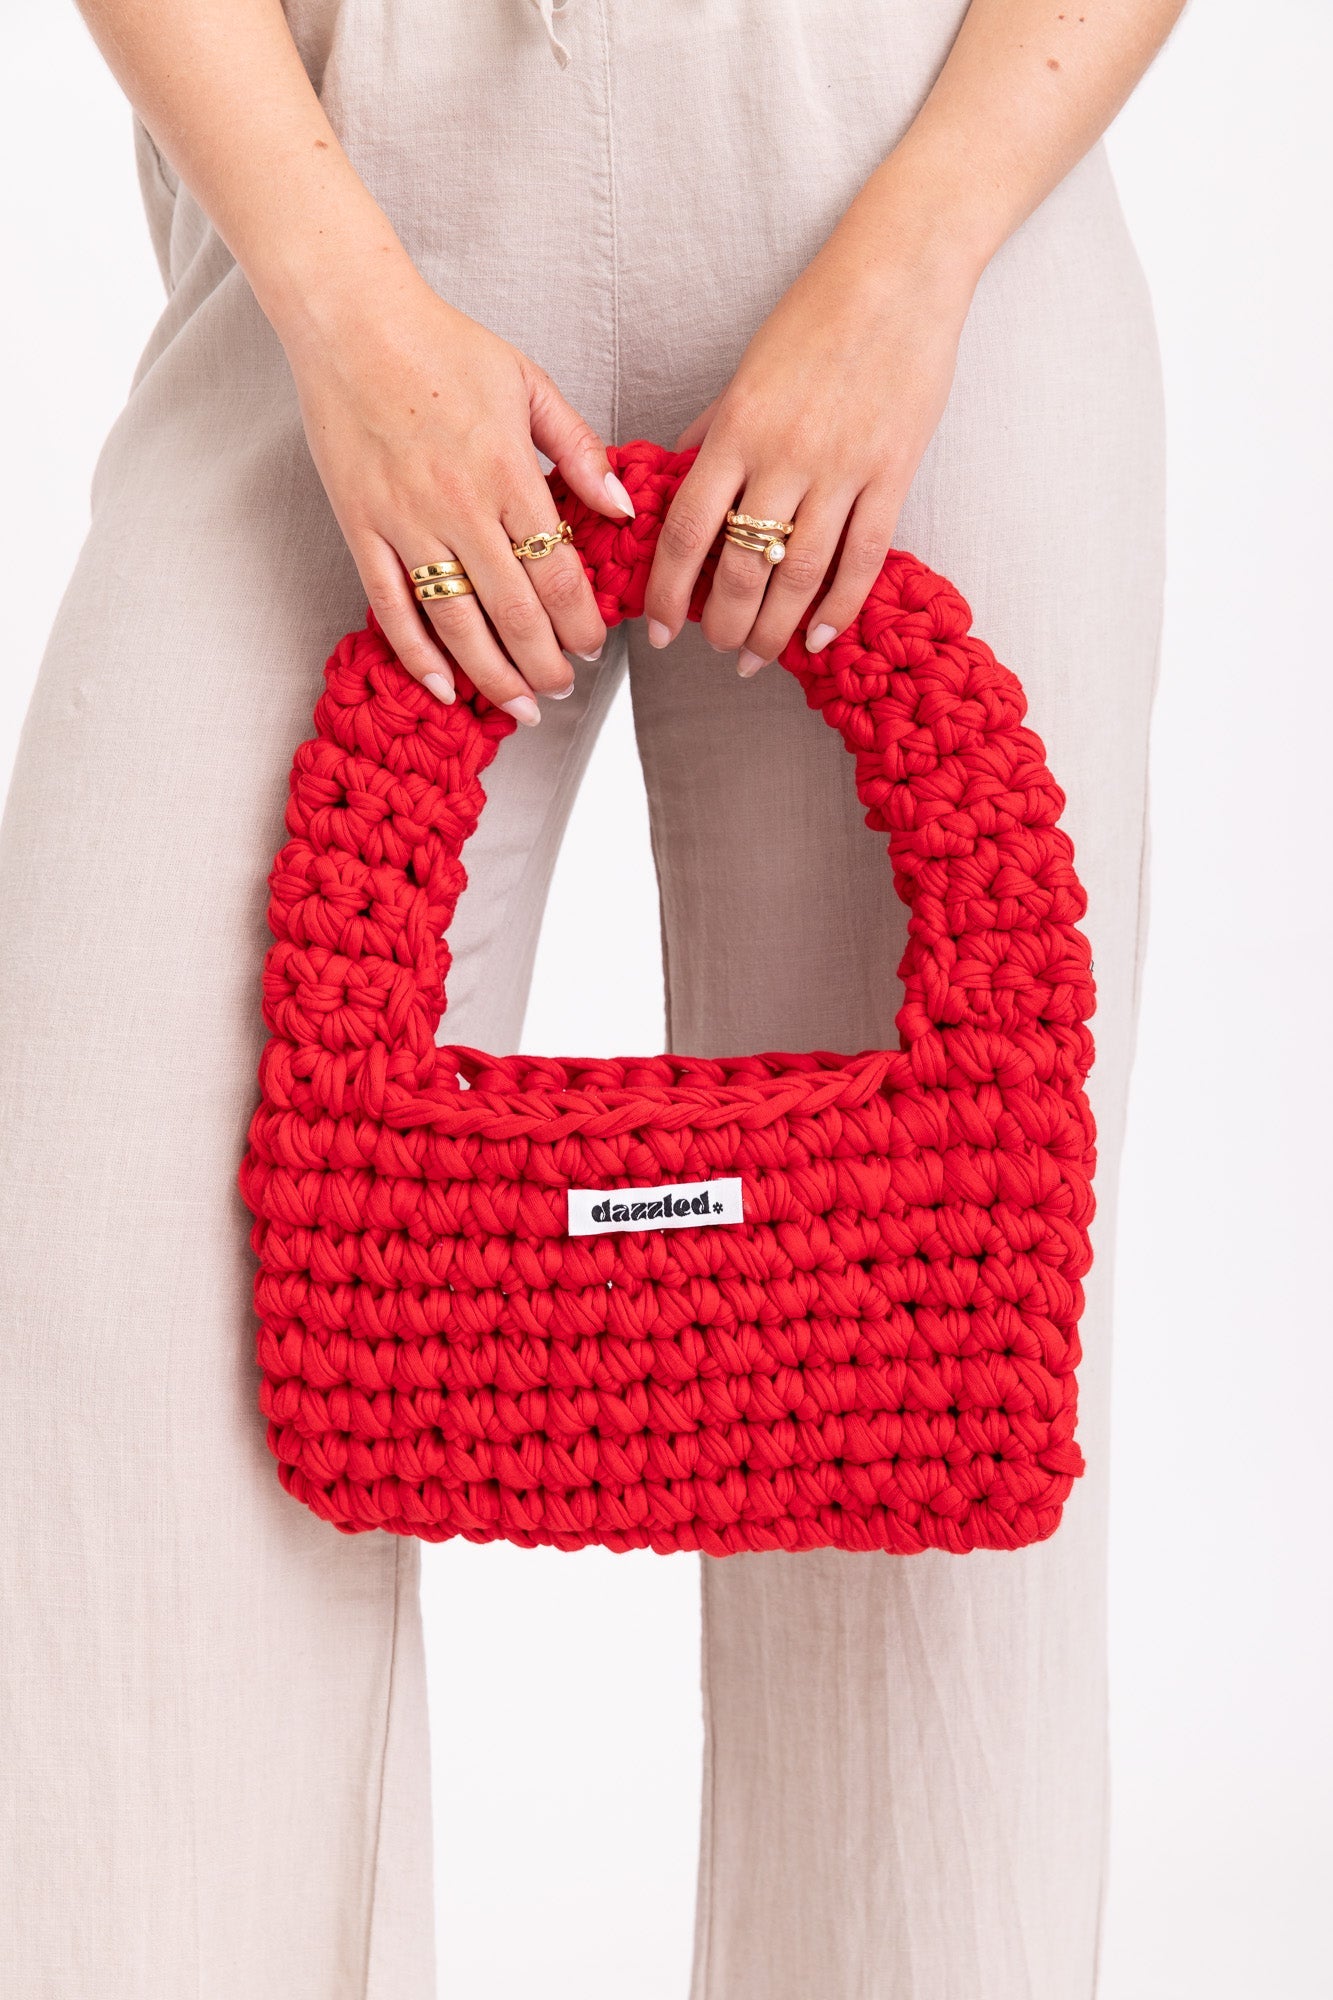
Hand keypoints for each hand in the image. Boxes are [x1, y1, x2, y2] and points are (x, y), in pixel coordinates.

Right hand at [282, 263, 635, 720]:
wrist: (351, 321)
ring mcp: (406, 523)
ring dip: (493, 676)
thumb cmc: (443, 345)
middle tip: (563, 688)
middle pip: (514, 612)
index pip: (557, 573)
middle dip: (546, 663)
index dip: (579, 623)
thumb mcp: (529, 383)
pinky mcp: (361, 528)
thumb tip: (621, 508)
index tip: (593, 646)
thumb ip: (580, 449)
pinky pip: (391, 607)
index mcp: (509, 472)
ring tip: (520, 706)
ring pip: (457, 623)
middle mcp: (459, 506)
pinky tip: (442, 686)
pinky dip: (417, 653)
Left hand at [642, 230, 974, 674]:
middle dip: (721, 622)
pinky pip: (862, 558)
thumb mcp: (746, 371)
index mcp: (738, 428)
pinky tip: (819, 638)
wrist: (900, 272)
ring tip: (757, 655)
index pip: (688, 531)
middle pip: (741, 567)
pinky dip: (838, 607)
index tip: (661, 627)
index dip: (670, 590)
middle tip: (715, 647)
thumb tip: (678, 481)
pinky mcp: (892, 473)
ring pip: (798, 575)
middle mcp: (785, 454)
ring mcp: (842, 468)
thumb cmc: (818, 314)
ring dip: (773, 628)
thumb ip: (714, 432)